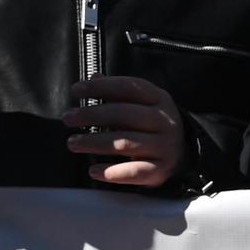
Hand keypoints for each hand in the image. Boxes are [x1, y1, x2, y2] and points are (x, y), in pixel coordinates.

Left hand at [66, 73, 187, 189]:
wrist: (181, 154)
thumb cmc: (151, 125)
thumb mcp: (141, 104)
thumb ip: (118, 92)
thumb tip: (94, 76)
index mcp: (159, 99)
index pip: (130, 87)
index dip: (102, 87)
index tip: (76, 90)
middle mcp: (164, 121)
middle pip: (125, 115)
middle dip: (92, 115)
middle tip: (67, 118)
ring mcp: (164, 147)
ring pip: (126, 143)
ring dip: (95, 143)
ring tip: (73, 143)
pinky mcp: (160, 170)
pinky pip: (134, 172)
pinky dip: (112, 172)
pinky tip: (93, 171)